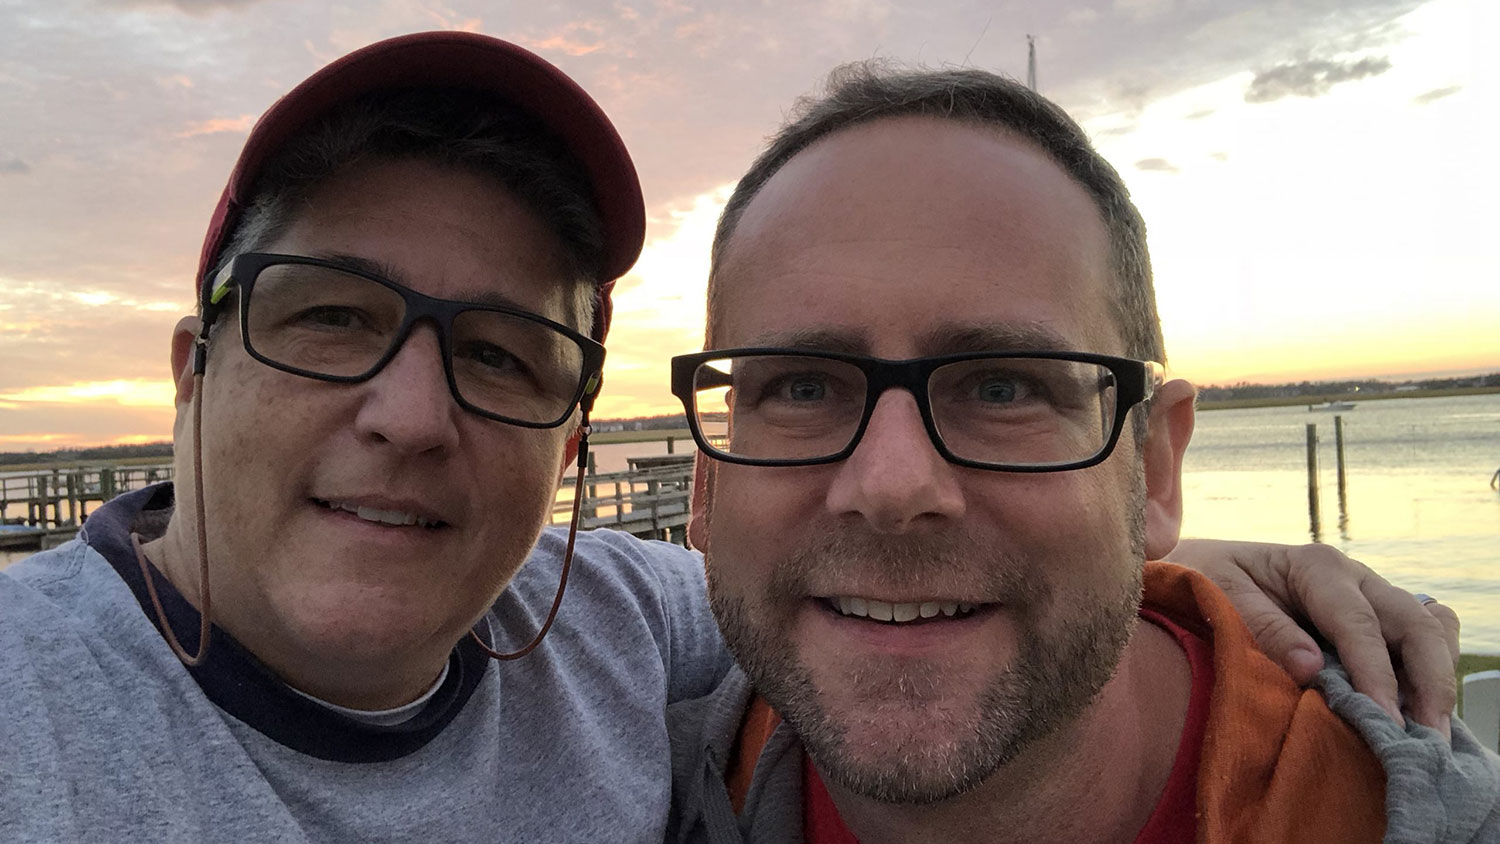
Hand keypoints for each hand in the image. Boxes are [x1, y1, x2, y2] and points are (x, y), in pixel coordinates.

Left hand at [1165, 539, 1459, 738]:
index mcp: (1317, 567)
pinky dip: (1428, 672)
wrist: (1199, 567)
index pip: (1359, 624)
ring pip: (1428, 630)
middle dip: (1429, 679)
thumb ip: (1264, 629)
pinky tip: (1420, 712)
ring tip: (1432, 733)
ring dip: (1436, 679)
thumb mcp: (1219, 595)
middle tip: (1428, 736)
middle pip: (1415, 623)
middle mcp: (1354, 578)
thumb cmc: (1204, 579)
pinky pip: (1419, 640)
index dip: (1376, 674)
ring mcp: (1370, 597)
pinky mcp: (1374, 620)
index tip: (1385, 720)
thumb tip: (1310, 668)